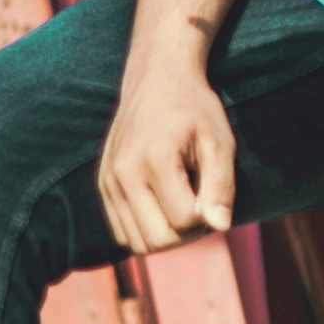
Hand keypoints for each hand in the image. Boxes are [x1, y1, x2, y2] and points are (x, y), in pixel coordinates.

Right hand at [98, 45, 237, 253]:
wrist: (156, 80)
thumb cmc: (194, 110)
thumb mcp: (218, 141)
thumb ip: (221, 185)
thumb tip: (220, 226)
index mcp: (154, 159)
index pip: (185, 220)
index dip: (208, 216)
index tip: (214, 194)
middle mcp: (123, 173)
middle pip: (158, 241)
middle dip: (187, 234)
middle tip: (200, 206)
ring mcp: (107, 181)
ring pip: (137, 243)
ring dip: (166, 236)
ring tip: (181, 206)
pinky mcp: (102, 185)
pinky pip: (122, 233)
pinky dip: (145, 230)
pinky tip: (162, 206)